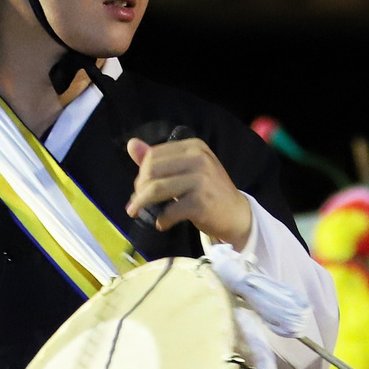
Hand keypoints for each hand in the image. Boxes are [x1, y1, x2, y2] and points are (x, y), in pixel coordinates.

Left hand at [125, 137, 252, 250]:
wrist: (237, 214)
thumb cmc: (208, 191)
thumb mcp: (186, 169)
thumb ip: (158, 158)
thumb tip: (131, 144)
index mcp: (194, 146)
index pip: (153, 155)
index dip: (141, 173)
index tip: (141, 188)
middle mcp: (199, 158)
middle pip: (151, 170)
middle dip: (139, 188)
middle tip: (138, 202)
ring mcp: (201, 180)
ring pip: (156, 189)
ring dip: (141, 203)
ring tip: (137, 212)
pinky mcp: (201, 202)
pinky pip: (169, 211)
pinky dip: (161, 220)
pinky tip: (162, 223)